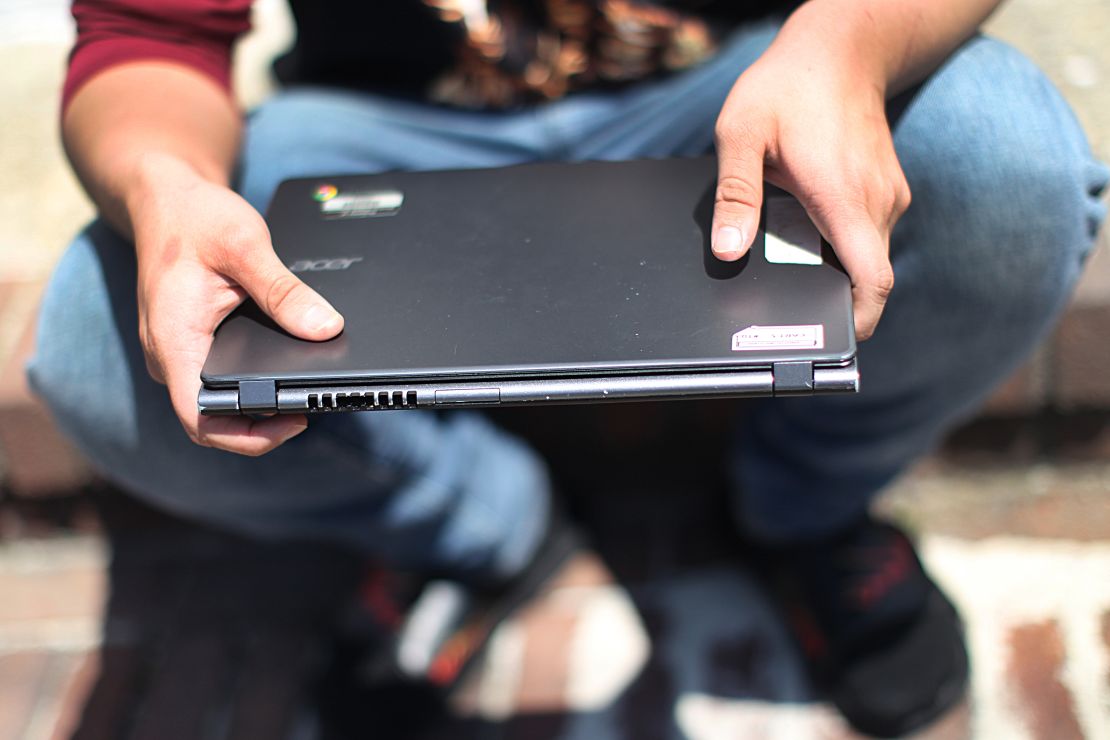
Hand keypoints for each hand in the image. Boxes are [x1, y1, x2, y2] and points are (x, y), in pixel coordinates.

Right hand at [129, 155, 343, 454]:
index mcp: (174, 339)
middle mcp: (172, 355)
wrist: (165, 197)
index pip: (200, 417)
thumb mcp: (245, 246)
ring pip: (218, 403)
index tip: (294, 422)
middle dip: (264, 425)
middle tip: (311, 410)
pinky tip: (287, 375)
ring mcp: (181, 353)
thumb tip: (325, 327)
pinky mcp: (195, 345)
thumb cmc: (192, 217)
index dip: (248, 435)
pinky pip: (222, 380)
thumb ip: (284, 290)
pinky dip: (255, 386)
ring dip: (260, 408)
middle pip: (213, 419)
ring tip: (304, 395)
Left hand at [710, 14, 910, 340]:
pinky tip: (805, 229)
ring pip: (869, 255)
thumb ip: (735, 195)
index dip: (860, 321)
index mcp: (845, 198)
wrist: (840, 47)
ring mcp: (888, 195)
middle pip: (868, 275)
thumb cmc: (788, 87)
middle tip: (788, 305)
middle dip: (833, 299)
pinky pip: (867, 232)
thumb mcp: (742, 134)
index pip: (873, 280)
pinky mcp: (886, 188)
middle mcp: (878, 201)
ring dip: (835, 268)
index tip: (837, 342)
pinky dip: (842, 244)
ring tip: (790, 258)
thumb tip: (728, 251)